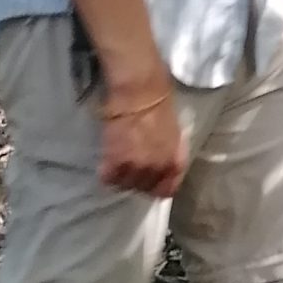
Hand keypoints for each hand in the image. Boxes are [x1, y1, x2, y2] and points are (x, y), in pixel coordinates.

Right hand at [98, 75, 184, 195]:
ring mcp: (136, 167)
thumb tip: (164, 165)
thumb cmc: (160, 105)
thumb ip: (170, 153)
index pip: (167, 190)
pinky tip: (108, 161)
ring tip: (119, 163)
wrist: (140, 92)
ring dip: (121, 176)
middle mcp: (157, 169)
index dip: (157, 186)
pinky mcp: (116, 161)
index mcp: (175, 162)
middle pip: (143, 188)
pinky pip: (109, 178)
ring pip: (125, 185)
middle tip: (131, 166)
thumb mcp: (175, 133)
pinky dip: (107, 172)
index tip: (149, 181)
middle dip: (137, 180)